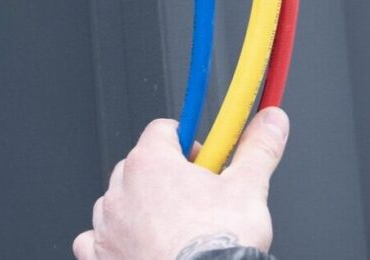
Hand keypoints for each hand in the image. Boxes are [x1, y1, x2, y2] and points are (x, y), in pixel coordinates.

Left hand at [73, 108, 288, 259]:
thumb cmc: (214, 245)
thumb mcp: (248, 188)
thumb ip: (258, 148)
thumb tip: (271, 122)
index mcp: (151, 163)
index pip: (163, 130)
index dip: (188, 142)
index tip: (205, 156)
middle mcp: (120, 190)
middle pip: (141, 165)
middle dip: (166, 175)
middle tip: (197, 195)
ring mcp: (106, 226)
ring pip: (119, 202)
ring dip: (140, 207)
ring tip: (173, 226)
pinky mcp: (100, 257)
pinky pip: (97, 240)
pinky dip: (114, 240)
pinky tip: (139, 246)